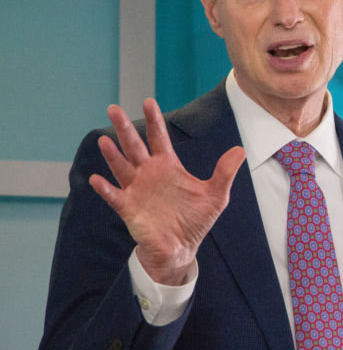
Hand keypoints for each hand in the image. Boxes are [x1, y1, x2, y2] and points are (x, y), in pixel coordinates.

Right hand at [89, 98, 245, 284]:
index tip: (148, 101)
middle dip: (124, 128)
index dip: (154, 120)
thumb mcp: (216, 195)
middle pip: (134, 146)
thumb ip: (225, 172)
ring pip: (121, 167)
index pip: (159, 137)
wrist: (182, 247)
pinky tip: (96, 179)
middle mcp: (149, 173)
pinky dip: (105, 188)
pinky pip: (114, 196)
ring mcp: (137, 190)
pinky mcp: (129, 208)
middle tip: (113, 108)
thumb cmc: (196, 220)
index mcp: (168, 166)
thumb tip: (240, 150)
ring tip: (104, 140)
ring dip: (112, 154)